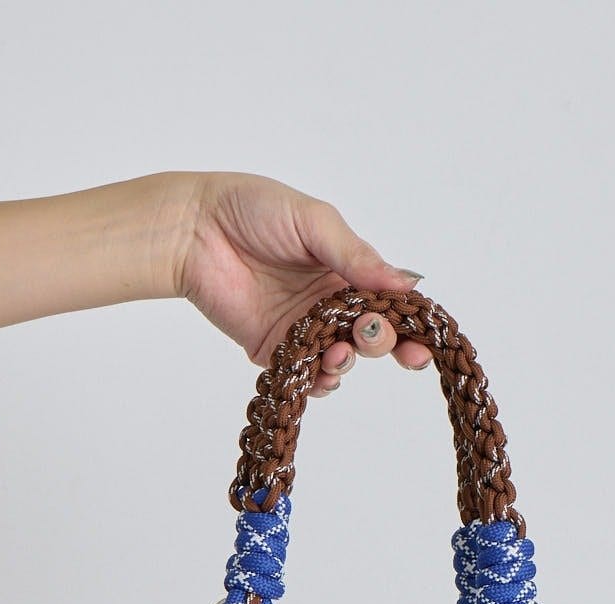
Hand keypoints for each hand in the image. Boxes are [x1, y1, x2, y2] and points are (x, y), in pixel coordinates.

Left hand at [168, 171, 432, 395]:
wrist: (193, 230)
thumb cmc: (252, 210)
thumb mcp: (313, 222)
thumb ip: (356, 256)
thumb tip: (405, 283)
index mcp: (346, 269)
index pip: (389, 303)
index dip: (408, 324)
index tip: (421, 342)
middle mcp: (329, 303)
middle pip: (371, 337)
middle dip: (381, 344)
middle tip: (370, 337)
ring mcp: (303, 329)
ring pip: (341, 361)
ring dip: (347, 363)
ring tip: (337, 353)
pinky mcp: (275, 351)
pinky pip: (306, 377)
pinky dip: (318, 381)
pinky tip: (319, 371)